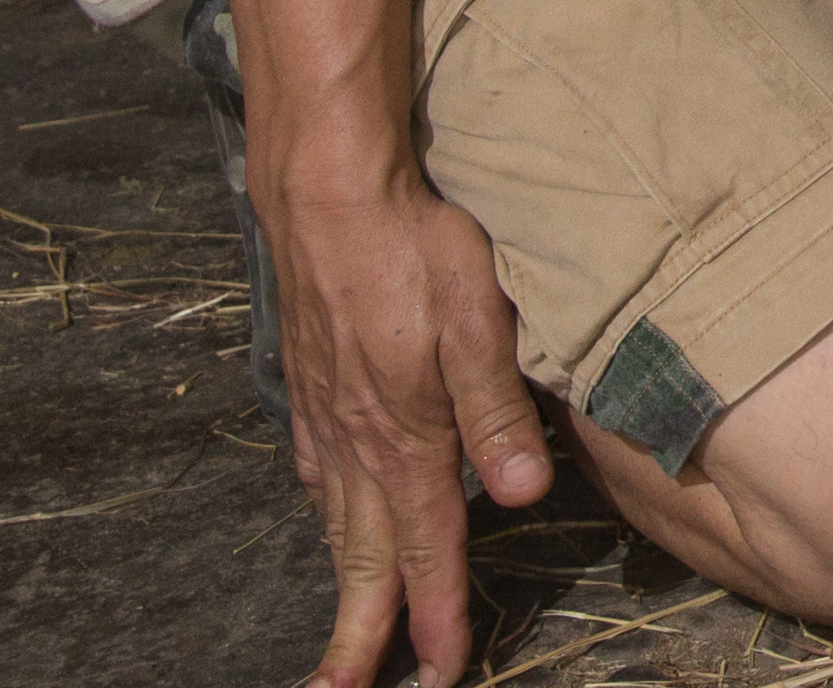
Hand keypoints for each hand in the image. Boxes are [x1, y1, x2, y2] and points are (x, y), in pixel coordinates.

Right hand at [260, 157, 550, 687]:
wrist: (328, 193)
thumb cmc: (416, 245)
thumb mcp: (477, 320)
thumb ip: (498, 410)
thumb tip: (521, 497)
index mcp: (406, 436)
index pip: (425, 546)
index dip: (436, 613)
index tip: (441, 671)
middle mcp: (356, 442)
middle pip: (363, 558)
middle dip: (363, 633)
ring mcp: (326, 417)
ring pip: (334, 524)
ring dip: (343, 584)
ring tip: (344, 637)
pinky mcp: (311, 387)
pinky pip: (317, 474)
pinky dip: (326, 517)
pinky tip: (330, 521)